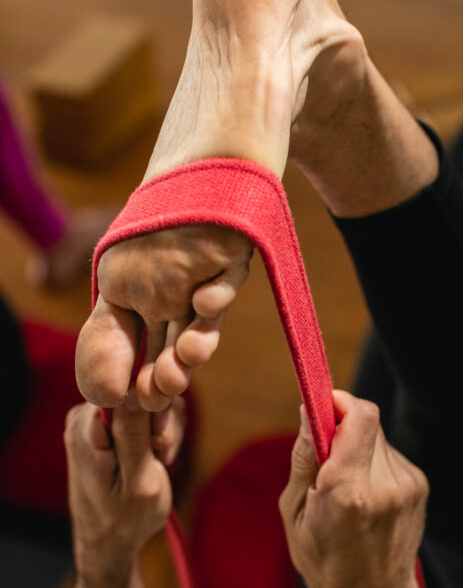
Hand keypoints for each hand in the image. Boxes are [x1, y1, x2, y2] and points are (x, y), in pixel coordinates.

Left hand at [63, 392, 185, 587]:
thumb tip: (134, 386)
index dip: (154, 407)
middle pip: (140, 390)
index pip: (130, 385)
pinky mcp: (107, 426)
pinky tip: (156, 458)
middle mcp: (84, 416)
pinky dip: (158, 433)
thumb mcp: (138, 480)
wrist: (109, 544)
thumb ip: (134, 433)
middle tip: (162, 455)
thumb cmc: (125, 521)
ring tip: (159, 461)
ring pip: (147, 400)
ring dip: (164, 430)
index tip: (160, 444)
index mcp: (86, 428)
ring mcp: (94, 420)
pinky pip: (144, 412)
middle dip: (161, 421)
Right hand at [75, 224, 253, 410]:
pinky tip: (206, 299)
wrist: (199, 177)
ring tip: (186, 356)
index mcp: (151, 317)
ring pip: (202, 327)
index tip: (134, 410)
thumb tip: (106, 399)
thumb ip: (105, 341)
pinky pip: (225, 284)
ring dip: (194, 348)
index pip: (143, 362)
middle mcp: (182, 310)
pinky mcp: (232, 267)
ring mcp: (208, 288)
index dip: (144, 393)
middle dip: (167, 378)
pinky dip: (217, 294)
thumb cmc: (149, 232)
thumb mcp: (115, 285)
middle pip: (175, 354)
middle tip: (159, 392)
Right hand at [279, 390, 428, 587]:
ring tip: (346, 489)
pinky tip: (365, 499)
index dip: (339, 403)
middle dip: (343, 428)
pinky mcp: (420, 487)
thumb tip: (310, 409)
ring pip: (378, 439)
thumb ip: (305, 457)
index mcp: (347, 491)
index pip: (360, 415)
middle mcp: (384, 485)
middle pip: (368, 423)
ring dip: (359, 450)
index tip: (322, 406)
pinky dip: (374, 466)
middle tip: (325, 456)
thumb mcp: (293, 512)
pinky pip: (390, 458)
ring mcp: (408, 487)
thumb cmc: (324, 560)